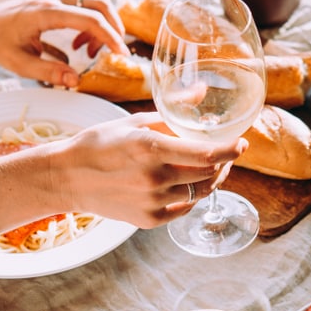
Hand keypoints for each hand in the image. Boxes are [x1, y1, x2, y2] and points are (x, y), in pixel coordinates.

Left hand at [0, 0, 130, 87]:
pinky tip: (79, 46)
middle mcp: (53, 0)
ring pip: (92, 4)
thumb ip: (49, 73)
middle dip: (114, 26)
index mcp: (46, 13)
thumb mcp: (19, 63)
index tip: (121, 54)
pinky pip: (81, 9)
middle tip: (116, 51)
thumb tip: (76, 80)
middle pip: (98, 3)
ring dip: (101, 27)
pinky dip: (89, 26)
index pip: (90, 19)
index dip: (110, 37)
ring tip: (92, 53)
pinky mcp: (53, 2)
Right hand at [48, 112, 247, 228]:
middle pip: (208, 174)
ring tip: (209, 168)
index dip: (231, 149)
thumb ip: (172, 112)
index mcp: (150, 148)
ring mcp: (152, 202)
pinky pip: (184, 209)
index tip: (242, 144)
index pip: (206, 153)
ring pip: (200, 193)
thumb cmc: (100, 144)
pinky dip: (192, 197)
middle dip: (224, 163)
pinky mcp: (149, 220)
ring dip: (211, 180)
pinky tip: (188, 185)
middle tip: (226, 154)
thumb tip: (202, 91)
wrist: (67, 178)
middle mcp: (153, 178)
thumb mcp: (134, 121)